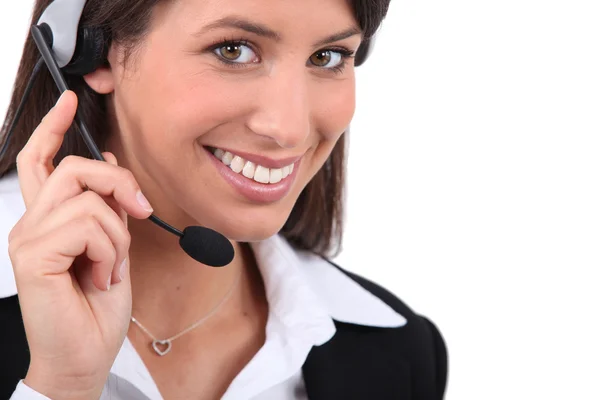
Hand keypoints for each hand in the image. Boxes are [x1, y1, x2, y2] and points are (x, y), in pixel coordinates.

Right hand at [7, 91, 153, 398]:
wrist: (85, 354)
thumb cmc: (95, 307)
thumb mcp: (113, 247)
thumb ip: (108, 208)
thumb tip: (112, 164)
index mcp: (49, 219)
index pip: (41, 161)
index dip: (54, 127)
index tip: (71, 99)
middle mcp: (32, 223)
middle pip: (74, 168)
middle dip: (119, 183)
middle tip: (141, 211)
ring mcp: (28, 238)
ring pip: (89, 200)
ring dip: (118, 236)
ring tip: (111, 268)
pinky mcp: (33, 255)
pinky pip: (89, 226)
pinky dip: (110, 253)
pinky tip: (101, 278)